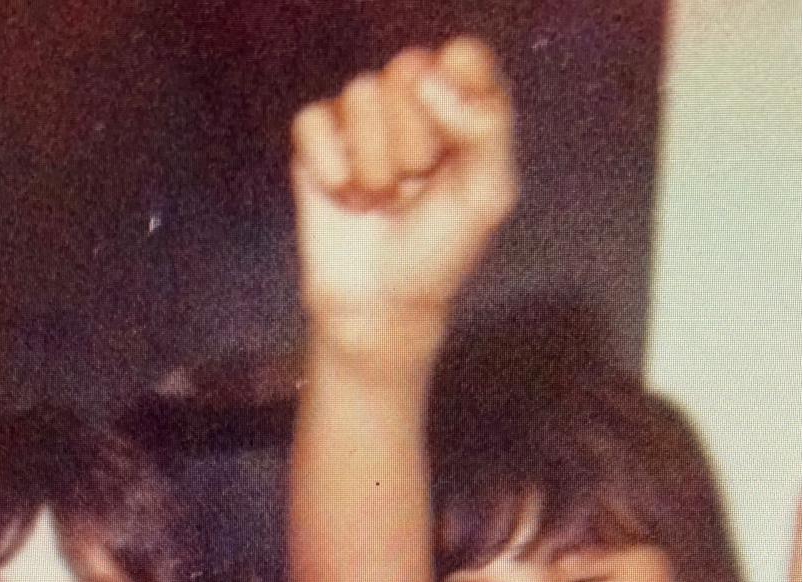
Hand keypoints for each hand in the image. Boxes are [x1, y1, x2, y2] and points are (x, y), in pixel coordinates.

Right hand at [291, 37, 516, 343]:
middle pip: (410, 69)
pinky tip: (346, 199)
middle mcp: (410, 99)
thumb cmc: (441, 251)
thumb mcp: (487, 194)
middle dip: (416, 143)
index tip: (456, 154)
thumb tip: (427, 75)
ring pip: (361, 93)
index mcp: (460, 104)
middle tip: (416, 187)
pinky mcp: (316, 139)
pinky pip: (314, 121)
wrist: (384, 305)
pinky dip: (333, 170)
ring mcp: (360, 116)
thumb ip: (485, 125)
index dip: (458, 100)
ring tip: (382, 200)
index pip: (463, 57)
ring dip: (375, 165)